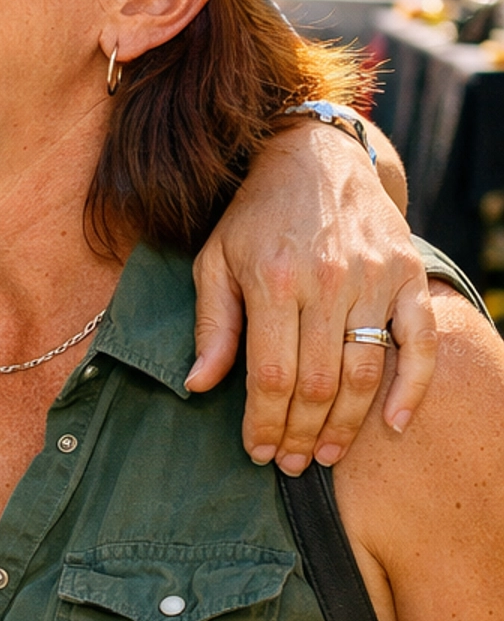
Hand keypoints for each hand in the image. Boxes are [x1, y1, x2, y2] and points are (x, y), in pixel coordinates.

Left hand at [189, 125, 435, 472]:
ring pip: (365, 372)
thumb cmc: (255, 216)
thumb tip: (198, 386)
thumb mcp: (214, 260)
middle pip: (318, 383)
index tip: (257, 452)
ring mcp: (374, 277)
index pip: (270, 375)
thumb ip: (213, 325)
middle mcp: (327, 280)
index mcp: (274, 279)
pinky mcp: (408, 274)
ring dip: (347, 425)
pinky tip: (394, 424)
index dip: (263, 423)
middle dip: (301, 434)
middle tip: (290, 464)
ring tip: (325, 454)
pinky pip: (421, 341)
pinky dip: (413, 387)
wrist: (314, 155)